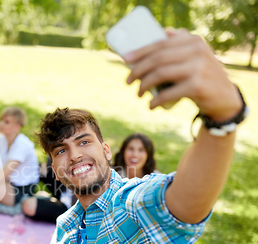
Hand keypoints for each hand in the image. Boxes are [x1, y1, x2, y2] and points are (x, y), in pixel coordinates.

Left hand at [125, 29, 241, 120]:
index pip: (161, 44)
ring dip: (144, 85)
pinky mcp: (197, 86)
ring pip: (160, 74)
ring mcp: (198, 68)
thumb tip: (163, 32)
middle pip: (157, 59)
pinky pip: (168, 93)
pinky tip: (151, 105)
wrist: (225, 98)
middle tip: (128, 81)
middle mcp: (198, 51)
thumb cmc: (202, 76)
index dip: (140, 52)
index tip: (125, 60)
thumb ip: (182, 44)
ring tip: (138, 93)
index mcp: (194, 41)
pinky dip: (156, 100)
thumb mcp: (196, 56)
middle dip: (138, 70)